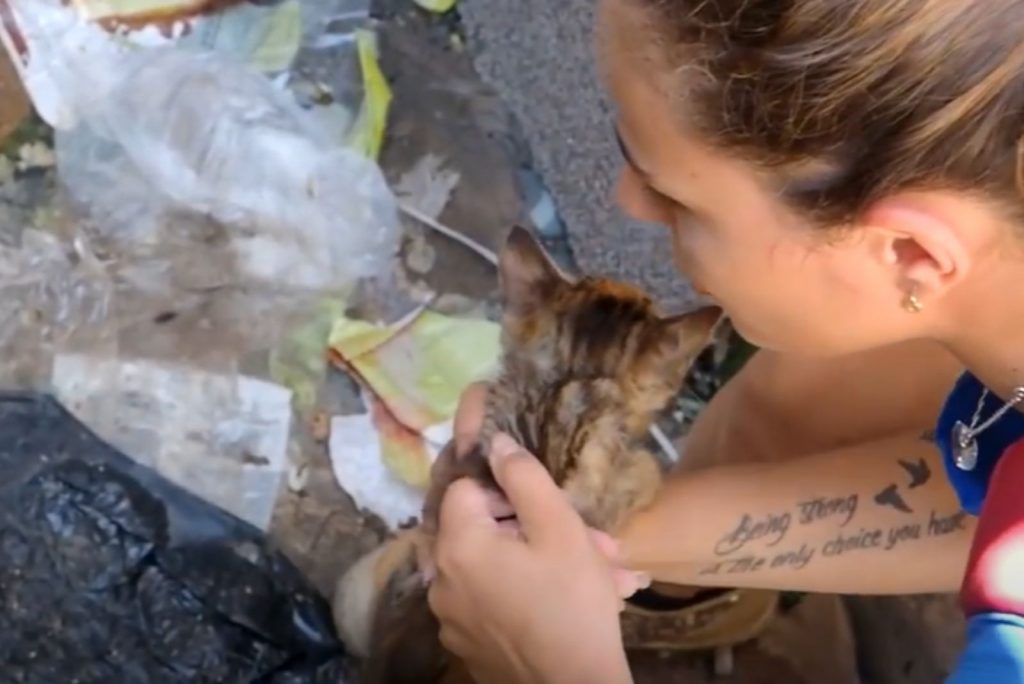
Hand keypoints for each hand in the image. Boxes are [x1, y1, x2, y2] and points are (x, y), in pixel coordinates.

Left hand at [427, 432, 633, 683]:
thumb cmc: (571, 602)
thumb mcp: (560, 528)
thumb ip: (524, 477)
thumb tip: (495, 443)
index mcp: (456, 545)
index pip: (465, 487)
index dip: (504, 485)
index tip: (543, 502)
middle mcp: (440, 579)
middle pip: (483, 529)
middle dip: (539, 527)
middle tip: (595, 540)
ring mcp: (452, 617)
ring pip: (498, 567)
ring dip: (545, 561)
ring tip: (604, 571)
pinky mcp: (469, 644)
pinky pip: (498, 601)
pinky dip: (531, 593)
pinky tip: (576, 600)